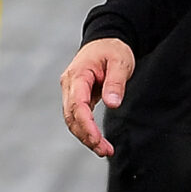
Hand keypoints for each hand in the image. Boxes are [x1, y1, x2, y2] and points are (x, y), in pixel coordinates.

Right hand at [60, 39, 134, 156]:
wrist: (106, 40)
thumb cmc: (113, 49)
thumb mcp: (120, 62)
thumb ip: (115, 83)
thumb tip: (112, 104)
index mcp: (78, 75)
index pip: (77, 104)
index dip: (85, 124)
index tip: (96, 139)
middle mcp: (69, 84)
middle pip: (71, 116)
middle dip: (86, 136)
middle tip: (104, 151)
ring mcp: (71, 91)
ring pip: (72, 120)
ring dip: (86, 137)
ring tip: (104, 150)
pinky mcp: (77, 97)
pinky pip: (78, 117)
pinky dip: (86, 130)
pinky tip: (98, 140)